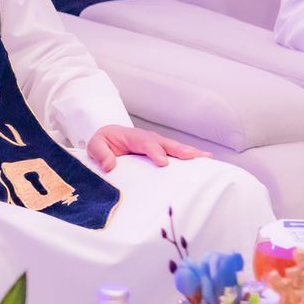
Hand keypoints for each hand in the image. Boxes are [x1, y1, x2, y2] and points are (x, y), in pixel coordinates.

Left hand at [86, 126, 208, 172]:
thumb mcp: (95, 145)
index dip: (155, 152)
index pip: (146, 143)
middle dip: (181, 150)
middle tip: (196, 157)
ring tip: (207, 159)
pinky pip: (176, 156)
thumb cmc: (103, 142)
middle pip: (167, 144)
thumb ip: (100, 154)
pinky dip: (190, 159)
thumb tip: (109, 166)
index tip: (163, 163)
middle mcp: (149, 140)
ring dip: (191, 154)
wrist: (108, 140)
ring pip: (175, 149)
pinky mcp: (161, 154)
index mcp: (133, 137)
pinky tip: (204, 165)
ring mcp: (157, 146)